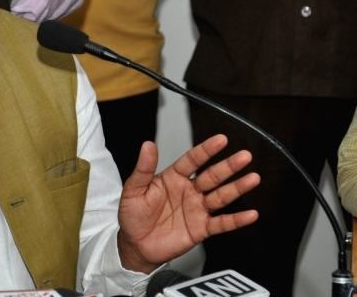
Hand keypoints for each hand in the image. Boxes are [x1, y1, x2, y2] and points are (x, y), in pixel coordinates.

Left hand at [116, 134, 259, 272]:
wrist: (135, 244)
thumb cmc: (133, 215)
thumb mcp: (133, 189)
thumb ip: (143, 168)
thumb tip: (148, 145)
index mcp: (173, 178)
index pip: (192, 160)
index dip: (206, 150)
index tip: (221, 140)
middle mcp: (189, 191)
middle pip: (212, 176)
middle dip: (228, 166)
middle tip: (245, 156)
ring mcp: (197, 209)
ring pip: (221, 196)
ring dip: (237, 188)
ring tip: (253, 178)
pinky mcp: (201, 228)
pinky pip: (221, 223)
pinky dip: (236, 220)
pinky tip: (250, 214)